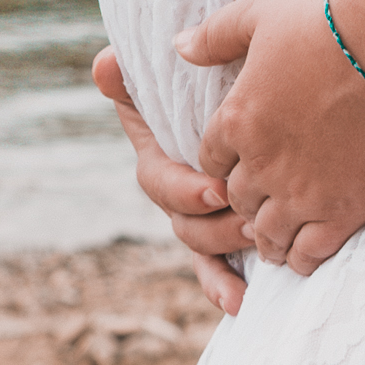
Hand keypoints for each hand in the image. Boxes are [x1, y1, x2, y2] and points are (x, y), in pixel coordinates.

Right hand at [91, 46, 249, 315]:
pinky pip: (217, 266)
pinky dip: (223, 286)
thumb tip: (105, 63)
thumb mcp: (178, 70)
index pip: (159, 180)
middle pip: (183, 221)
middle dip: (214, 225)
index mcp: (160, 152)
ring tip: (259, 239)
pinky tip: (240, 301)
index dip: (185, 189)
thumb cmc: (211, 72)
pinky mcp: (225, 227)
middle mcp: (176, 187)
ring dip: (227, 248)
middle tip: (250, 220)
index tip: (217, 190)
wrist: (245, 82)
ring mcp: (199, 211)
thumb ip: (141, 73)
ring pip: (202, 244)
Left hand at [181, 0, 364, 276]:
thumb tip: (177, 46)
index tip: (246, 156)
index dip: (226, 159)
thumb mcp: (260, 11)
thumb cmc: (329, 16)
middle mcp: (260, 164)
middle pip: (237, 199)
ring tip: (280, 234)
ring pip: (267, 234)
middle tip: (264, 197)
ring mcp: (302, 191)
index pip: (211, 159)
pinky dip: (302, 258)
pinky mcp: (344, 207)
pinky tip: (308, 252)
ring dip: (268, 235)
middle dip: (246, 199)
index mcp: (235, 119)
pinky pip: (310, 252)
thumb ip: (216, 34)